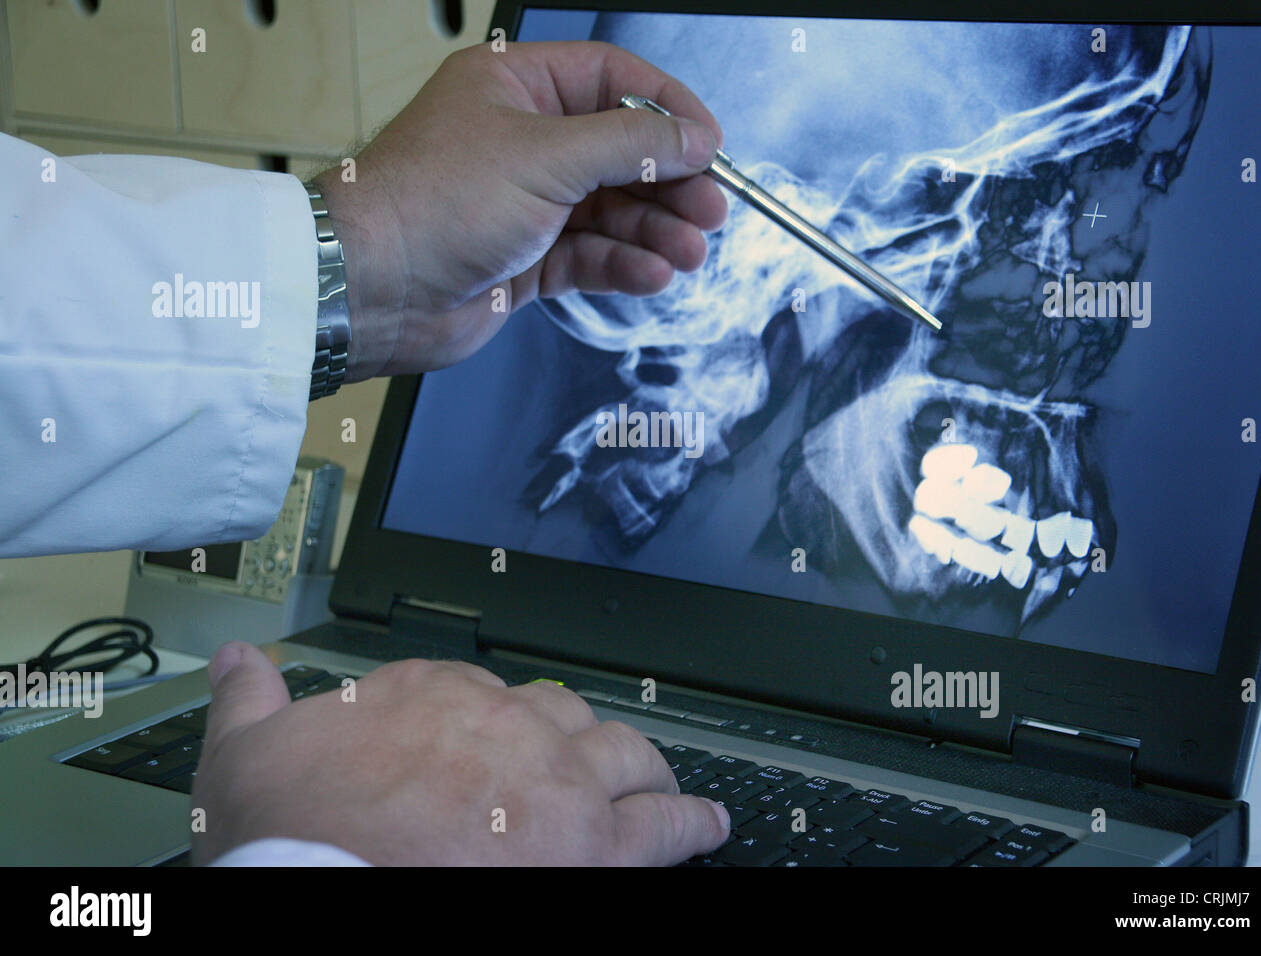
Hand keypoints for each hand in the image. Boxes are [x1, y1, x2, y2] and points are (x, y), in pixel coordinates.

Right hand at [190, 642, 729, 864]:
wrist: (328, 890)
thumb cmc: (293, 839)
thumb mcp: (245, 760)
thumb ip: (249, 701)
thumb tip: (239, 661)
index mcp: (433, 696)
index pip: (483, 693)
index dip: (494, 724)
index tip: (494, 744)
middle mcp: (507, 724)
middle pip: (566, 717)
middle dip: (577, 740)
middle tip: (586, 763)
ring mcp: (559, 780)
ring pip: (625, 756)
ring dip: (645, 770)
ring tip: (661, 784)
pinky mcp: (598, 844)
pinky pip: (667, 826)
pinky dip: (693, 823)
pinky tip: (708, 825)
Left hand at [315, 40, 727, 380]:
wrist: (374, 288)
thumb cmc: (436, 202)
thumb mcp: (546, 157)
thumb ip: (631, 145)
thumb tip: (696, 137)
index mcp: (516, 88)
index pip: (611, 80)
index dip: (667, 109)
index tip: (711, 144)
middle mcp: (522, 140)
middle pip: (620, 151)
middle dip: (670, 183)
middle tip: (712, 211)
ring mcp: (524, 203)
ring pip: (610, 209)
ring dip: (655, 231)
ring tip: (691, 253)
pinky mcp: (525, 259)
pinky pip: (588, 255)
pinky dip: (622, 265)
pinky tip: (651, 275)